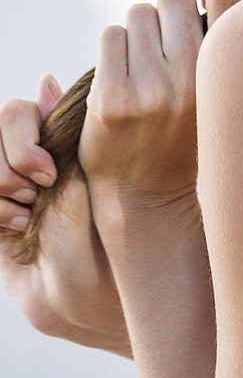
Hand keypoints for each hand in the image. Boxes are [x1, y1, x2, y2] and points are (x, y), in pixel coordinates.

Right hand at [0, 75, 130, 355]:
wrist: (85, 299)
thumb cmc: (99, 239)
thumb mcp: (85, 181)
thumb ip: (65, 131)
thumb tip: (46, 79)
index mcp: (54, 143)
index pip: (18, 112)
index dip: (25, 137)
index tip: (47, 172)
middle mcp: (25, 160)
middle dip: (11, 162)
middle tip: (34, 194)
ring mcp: (6, 185)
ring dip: (1, 186)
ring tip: (26, 215)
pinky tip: (15, 227)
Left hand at [78, 0, 242, 203]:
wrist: (144, 195)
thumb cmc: (185, 133)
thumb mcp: (220, 97)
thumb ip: (219, 49)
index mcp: (222, 77)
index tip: (203, 5)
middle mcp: (190, 81)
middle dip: (168, 10)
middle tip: (166, 38)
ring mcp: (149, 90)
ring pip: (138, 13)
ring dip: (138, 30)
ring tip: (143, 63)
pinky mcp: (111, 98)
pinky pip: (111, 36)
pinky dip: (114, 48)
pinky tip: (123, 76)